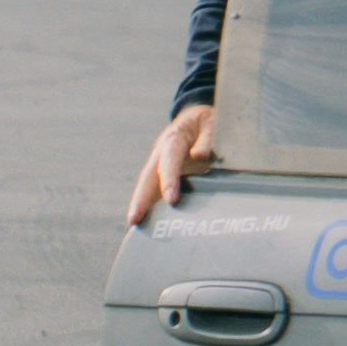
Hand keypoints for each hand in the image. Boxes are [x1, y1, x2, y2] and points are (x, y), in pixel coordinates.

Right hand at [128, 104, 216, 226]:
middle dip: (141, 199)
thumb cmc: (208, 120)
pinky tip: (152, 224)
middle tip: (134, 220)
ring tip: (137, 229)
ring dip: (143, 206)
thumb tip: (199, 156)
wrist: (200, 116)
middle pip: (149, 177)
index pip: (169, 160)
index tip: (171, 200)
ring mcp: (162, 165)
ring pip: (150, 187)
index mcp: (174, 138)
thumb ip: (208, 137)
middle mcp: (163, 154)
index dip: (168, 180)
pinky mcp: (167, 175)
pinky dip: (154, 207)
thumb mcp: (212, 121)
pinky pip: (158, 191)